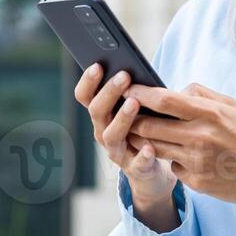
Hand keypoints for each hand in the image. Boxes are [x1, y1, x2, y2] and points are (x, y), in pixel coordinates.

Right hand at [74, 64, 179, 228]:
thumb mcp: (136, 108)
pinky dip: (143, 155)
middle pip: (97, 111)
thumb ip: (133, 91)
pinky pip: (138, 163)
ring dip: (121, 118)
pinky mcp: (136, 169)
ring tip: (134, 103)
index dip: (88, 81)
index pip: (85, 96)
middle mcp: (103, 132)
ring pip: (111, 135)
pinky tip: (150, 146)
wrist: (151, 170)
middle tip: (124, 75)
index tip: (98, 65)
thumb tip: (136, 65)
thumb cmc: (144, 129)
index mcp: (101, 115)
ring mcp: (117, 152)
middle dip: (109, 92)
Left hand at [122, 82, 235, 204]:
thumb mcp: (230, 106)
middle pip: (150, 125)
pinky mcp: (196, 181)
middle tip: (125, 113)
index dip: (141, 94)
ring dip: (143, 139)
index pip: (164, 99)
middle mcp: (200, 136)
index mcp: (209, 113)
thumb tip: (174, 90)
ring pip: (154, 147)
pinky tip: (178, 154)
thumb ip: (200, 94)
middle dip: (132, 118)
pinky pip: (172, 166)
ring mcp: (196, 161)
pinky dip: (171, 159)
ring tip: (140, 131)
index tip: (128, 89)